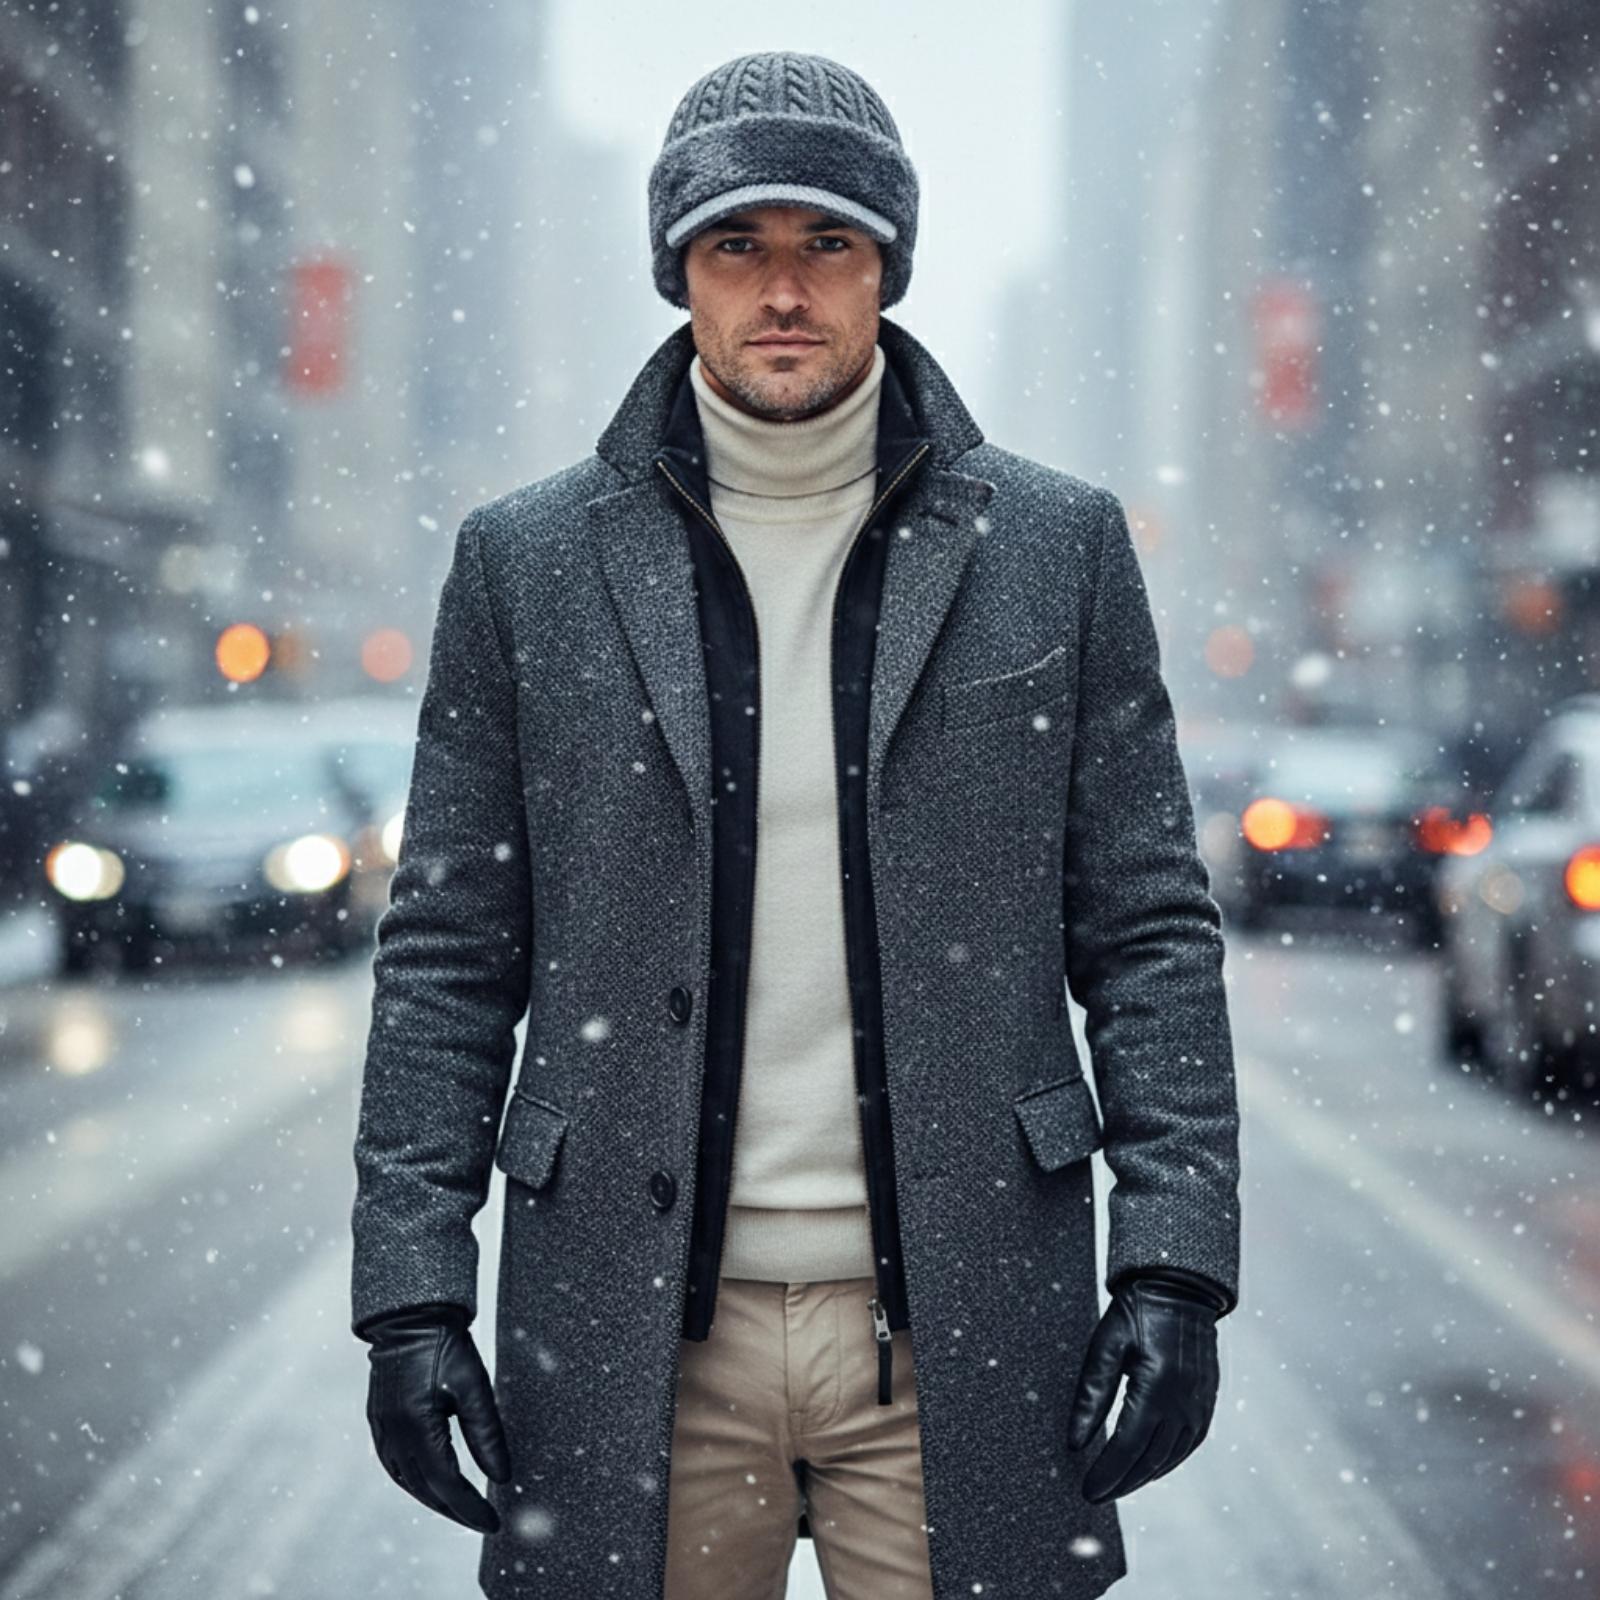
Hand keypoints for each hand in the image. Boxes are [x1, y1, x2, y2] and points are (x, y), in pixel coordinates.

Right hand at [362, 1302, 510, 1531]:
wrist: (409, 1317)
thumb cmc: (445, 1346)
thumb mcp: (474, 1386)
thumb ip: (486, 1434)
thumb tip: (502, 1477)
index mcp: (417, 1428)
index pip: (447, 1484)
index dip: (471, 1508)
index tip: (494, 1523)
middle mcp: (394, 1436)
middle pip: (426, 1490)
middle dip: (455, 1510)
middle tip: (483, 1521)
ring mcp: (382, 1430)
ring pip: (408, 1482)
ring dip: (435, 1499)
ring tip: (462, 1508)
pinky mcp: (378, 1422)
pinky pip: (395, 1466)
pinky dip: (416, 1482)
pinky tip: (432, 1484)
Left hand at [1067, 1275, 1219, 1503]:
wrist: (1180, 1290)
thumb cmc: (1136, 1313)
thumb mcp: (1105, 1345)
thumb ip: (1091, 1395)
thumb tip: (1074, 1443)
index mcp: (1156, 1385)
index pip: (1128, 1445)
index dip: (1107, 1473)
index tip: (1087, 1491)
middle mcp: (1183, 1401)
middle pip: (1149, 1459)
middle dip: (1121, 1482)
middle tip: (1096, 1495)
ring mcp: (1200, 1404)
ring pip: (1170, 1457)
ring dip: (1142, 1477)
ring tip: (1116, 1486)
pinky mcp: (1207, 1403)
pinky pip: (1187, 1445)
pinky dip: (1165, 1462)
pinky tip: (1147, 1467)